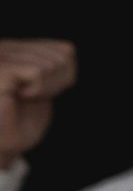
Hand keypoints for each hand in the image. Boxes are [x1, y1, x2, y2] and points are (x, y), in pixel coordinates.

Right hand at [0, 39, 75, 168]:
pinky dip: (36, 89)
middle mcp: (5, 47)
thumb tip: (67, 49)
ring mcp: (1, 55)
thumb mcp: (47, 86)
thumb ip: (53, 62)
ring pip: (51, 64)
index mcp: (17, 47)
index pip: (66, 51)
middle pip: (62, 58)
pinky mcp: (0, 70)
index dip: (64, 80)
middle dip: (54, 85)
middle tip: (30, 97)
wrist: (3, 143)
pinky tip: (18, 95)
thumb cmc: (23, 119)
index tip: (41, 93)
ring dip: (44, 89)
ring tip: (21, 96)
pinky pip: (37, 72)